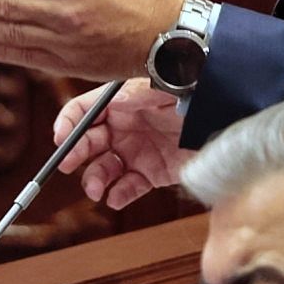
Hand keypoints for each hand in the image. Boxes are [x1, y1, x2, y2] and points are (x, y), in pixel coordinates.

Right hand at [55, 78, 187, 208]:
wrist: (223, 112)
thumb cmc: (189, 90)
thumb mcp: (152, 86)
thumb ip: (123, 96)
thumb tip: (93, 109)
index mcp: (120, 102)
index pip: (83, 112)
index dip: (68, 125)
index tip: (60, 140)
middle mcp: (125, 127)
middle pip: (88, 143)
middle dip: (76, 155)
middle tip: (68, 165)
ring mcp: (138, 151)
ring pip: (105, 169)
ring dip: (94, 180)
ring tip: (96, 189)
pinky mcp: (154, 172)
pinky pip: (129, 187)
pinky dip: (118, 195)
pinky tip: (115, 197)